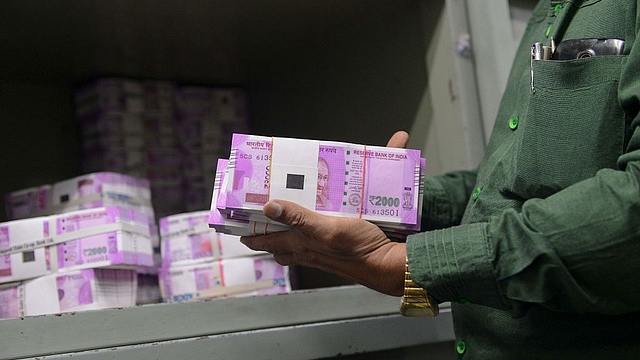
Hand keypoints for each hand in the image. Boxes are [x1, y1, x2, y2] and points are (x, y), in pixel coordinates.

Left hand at [240, 130, 410, 295]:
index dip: (249, 233)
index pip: (265, 240)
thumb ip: (299, 217)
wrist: (386, 265)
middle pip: (276, 244)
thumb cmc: (358, 249)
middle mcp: (307, 250)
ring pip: (293, 243)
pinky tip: (314, 221)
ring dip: (284, 232)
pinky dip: (306, 230)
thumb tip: (269, 207)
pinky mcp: (335, 248)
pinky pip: (312, 239)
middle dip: (263, 233)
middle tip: (254, 219)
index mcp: (300, 244)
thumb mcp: (327, 227)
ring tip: (279, 217)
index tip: (235, 225)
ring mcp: (321, 251)